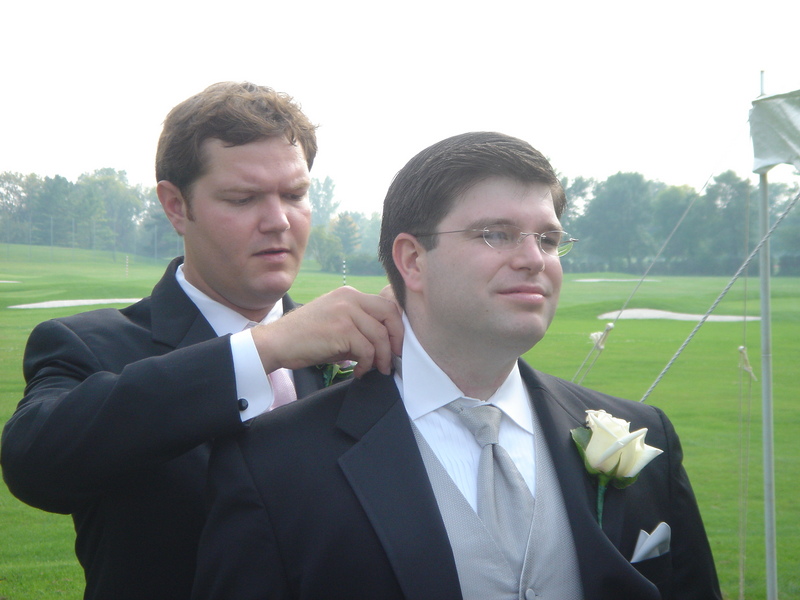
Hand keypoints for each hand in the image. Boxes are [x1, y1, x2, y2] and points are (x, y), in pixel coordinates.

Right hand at [251, 286, 402, 377]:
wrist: (277, 343)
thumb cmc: (305, 338)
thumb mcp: (337, 326)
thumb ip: (360, 329)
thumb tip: (384, 347)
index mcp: (349, 294)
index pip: (385, 305)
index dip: (396, 327)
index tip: (396, 345)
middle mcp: (349, 298)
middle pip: (389, 314)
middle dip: (396, 339)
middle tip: (394, 358)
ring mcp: (345, 312)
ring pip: (380, 335)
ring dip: (382, 358)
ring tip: (377, 370)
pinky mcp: (341, 330)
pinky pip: (367, 350)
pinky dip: (367, 364)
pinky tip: (359, 371)